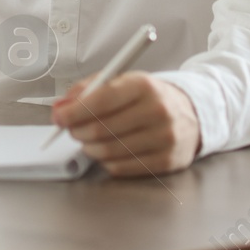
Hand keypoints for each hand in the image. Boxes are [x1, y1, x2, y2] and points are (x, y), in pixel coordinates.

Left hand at [51, 72, 199, 176]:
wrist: (190, 113)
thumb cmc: (147, 97)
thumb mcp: (121, 81)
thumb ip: (87, 89)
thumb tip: (60, 108)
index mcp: (143, 85)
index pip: (101, 100)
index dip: (74, 111)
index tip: (58, 117)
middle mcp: (157, 111)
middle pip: (102, 128)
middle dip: (77, 131)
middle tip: (71, 129)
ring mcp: (164, 138)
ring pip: (109, 151)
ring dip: (89, 147)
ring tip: (88, 140)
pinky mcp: (166, 161)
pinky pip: (121, 168)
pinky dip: (106, 161)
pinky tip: (108, 151)